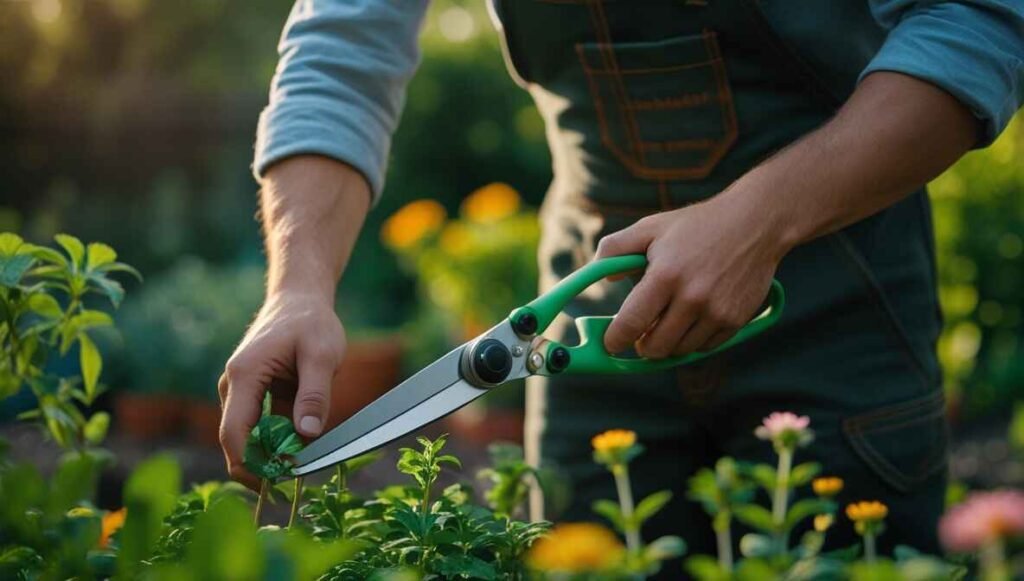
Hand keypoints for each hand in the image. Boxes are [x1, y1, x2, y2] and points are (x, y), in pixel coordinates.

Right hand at [218, 291, 346, 487]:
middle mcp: (233, 386)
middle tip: (296, 480)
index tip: (275, 485)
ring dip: (272, 454)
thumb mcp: (322, 354)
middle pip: (237, 441)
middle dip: (262, 465)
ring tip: (304, 462)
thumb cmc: (311, 323)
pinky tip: (301, 444)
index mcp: (244, 375)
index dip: (250, 465)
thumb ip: (315, 394)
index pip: (233, 433)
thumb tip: (307, 435)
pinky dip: (278, 441)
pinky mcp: (252, 396)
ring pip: (249, 437)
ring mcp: (240, 392)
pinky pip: (261, 427)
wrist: (300, 300)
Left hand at [594, 193, 785, 358]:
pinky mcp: (736, 320)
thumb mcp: (651, 227)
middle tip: (641, 334)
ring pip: (680, 350)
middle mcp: (692, 297)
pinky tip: (692, 319)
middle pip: (655, 346)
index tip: (611, 343)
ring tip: (668, 322)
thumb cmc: (697, 225)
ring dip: (669, 343)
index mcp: (665, 275)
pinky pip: (705, 347)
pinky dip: (694, 340)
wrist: (755, 223)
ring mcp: (716, 311)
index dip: (615, 340)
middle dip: (642, 345)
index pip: (631, 323)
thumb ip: (616, 248)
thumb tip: (599, 274)